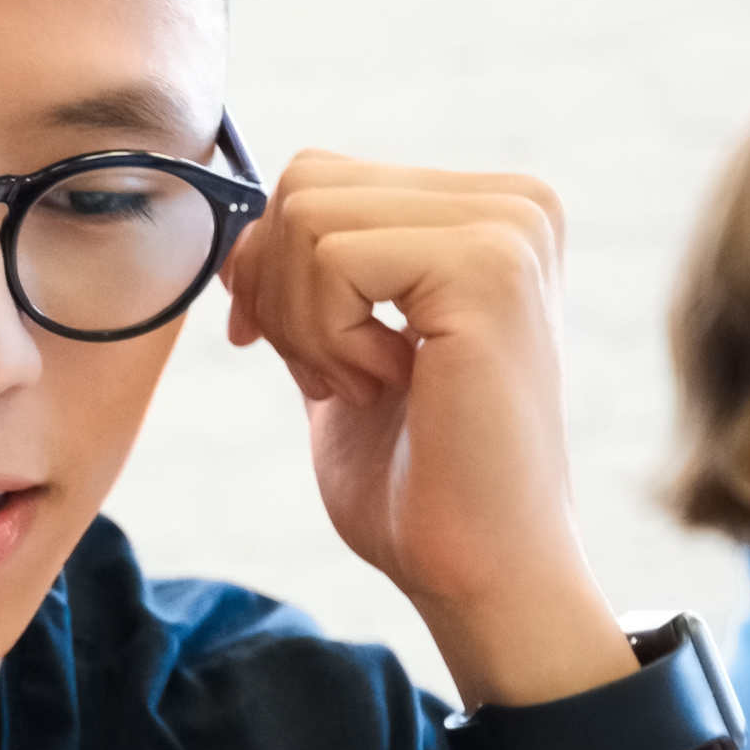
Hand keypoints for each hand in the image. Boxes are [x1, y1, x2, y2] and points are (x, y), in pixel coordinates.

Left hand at [217, 154, 631, 701]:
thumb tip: (234, 234)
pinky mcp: (489, 267)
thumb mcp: (341, 353)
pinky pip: (331, 257)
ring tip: (370, 387)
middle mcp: (515, 203)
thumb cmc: (420, 482)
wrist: (480, 571)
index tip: (299, 355)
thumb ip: (306, 282)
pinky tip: (390, 387)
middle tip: (341, 380)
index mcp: (489, 212)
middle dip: (281, 293)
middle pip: (306, 182)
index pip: (319, 178)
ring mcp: (509, 228)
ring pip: (308, 216)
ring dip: (305, 323)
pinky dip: (327, 338)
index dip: (271, 268)